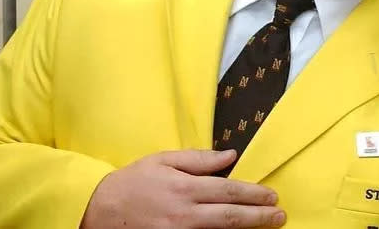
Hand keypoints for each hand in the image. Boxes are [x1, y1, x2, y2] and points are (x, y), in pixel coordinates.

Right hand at [81, 149, 284, 228]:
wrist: (98, 211)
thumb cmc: (133, 182)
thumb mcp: (164, 160)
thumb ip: (199, 159)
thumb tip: (230, 156)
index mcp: (184, 189)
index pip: (229, 191)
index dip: (254, 194)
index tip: (272, 197)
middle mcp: (184, 215)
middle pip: (231, 217)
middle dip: (259, 217)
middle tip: (279, 216)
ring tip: (266, 226)